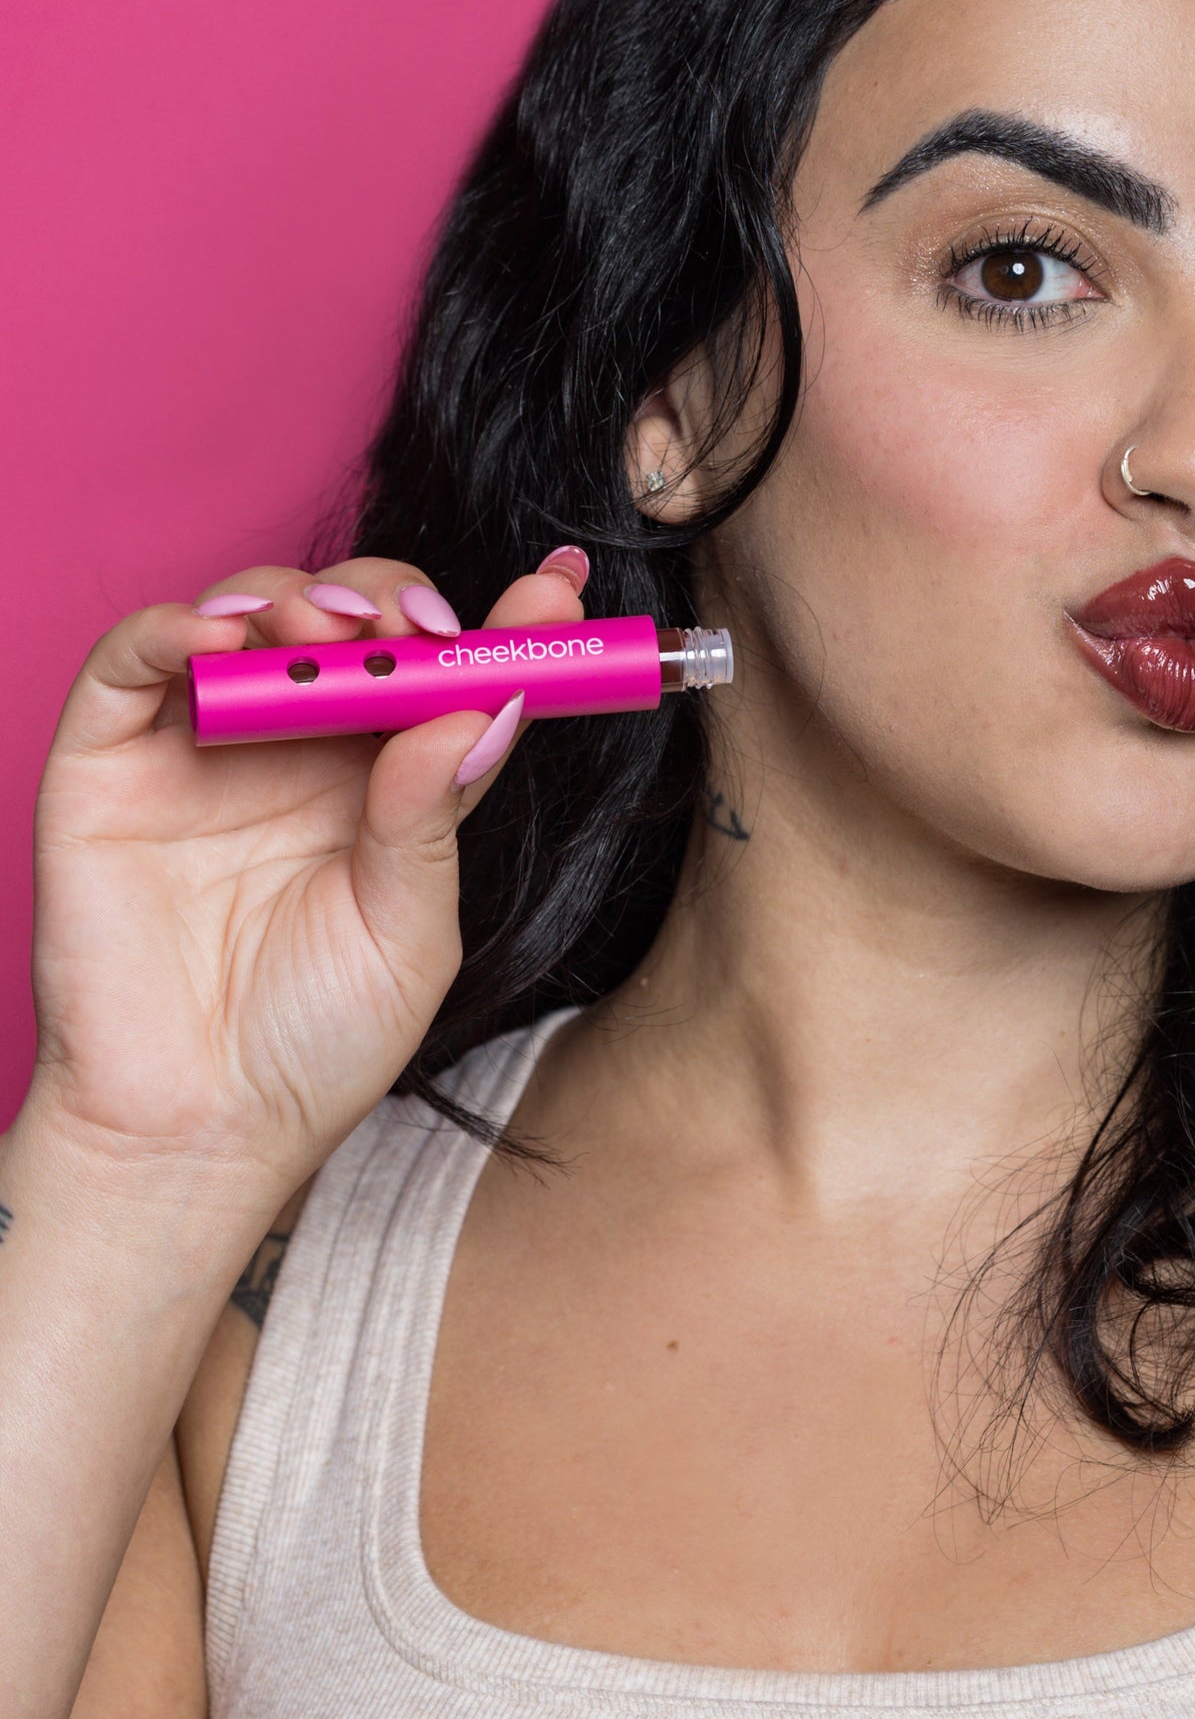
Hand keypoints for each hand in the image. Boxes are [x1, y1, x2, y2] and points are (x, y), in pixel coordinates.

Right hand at [26, 551, 587, 1198]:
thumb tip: (474, 709)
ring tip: (328, 633)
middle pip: (352, 622)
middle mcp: (300, 745)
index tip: (560, 586)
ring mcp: (205, 744)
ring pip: (251, 613)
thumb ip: (432, 818)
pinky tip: (220, 633)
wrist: (196, 1132)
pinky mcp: (110, 759)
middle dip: (390, 602)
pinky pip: (135, 659)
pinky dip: (176, 624)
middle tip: (415, 627)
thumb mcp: (410, 931)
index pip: (449, 675)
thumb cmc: (314, 1043)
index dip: (505, 623)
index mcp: (388, 780)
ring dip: (297, 598)